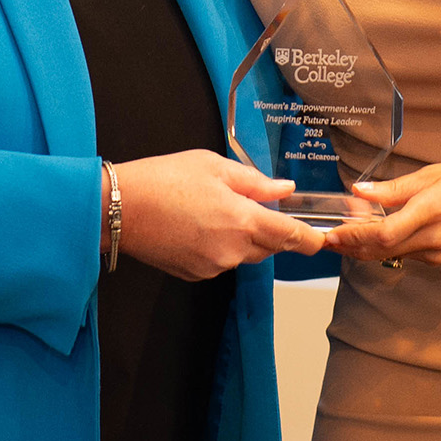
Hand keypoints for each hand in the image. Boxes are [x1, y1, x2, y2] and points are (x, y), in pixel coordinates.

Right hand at [115, 149, 325, 280]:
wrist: (116, 208)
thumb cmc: (160, 180)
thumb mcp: (213, 166)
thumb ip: (254, 181)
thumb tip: (283, 189)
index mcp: (243, 220)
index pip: (293, 237)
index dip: (313, 239)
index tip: (323, 238)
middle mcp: (233, 250)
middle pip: (270, 247)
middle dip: (267, 230)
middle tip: (245, 206)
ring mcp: (213, 266)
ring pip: (244, 255)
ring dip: (240, 238)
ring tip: (210, 211)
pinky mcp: (195, 274)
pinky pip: (220, 262)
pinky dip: (217, 247)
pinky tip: (194, 227)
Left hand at [325, 157, 440, 266]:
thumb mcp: (435, 174)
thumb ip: (395, 188)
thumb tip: (360, 192)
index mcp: (431, 212)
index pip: (381, 234)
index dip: (352, 236)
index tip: (331, 233)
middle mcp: (436, 239)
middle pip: (382, 250)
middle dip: (351, 246)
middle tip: (329, 238)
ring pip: (394, 254)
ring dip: (368, 247)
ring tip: (347, 232)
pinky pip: (410, 255)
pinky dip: (390, 247)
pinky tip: (378, 234)